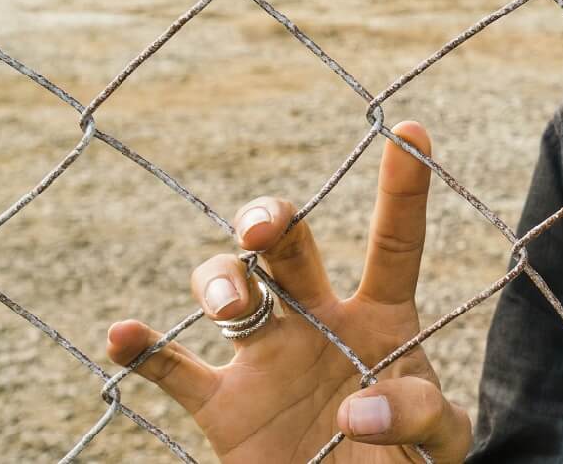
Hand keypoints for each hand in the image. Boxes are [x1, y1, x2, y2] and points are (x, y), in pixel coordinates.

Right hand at [106, 121, 470, 462]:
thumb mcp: (439, 444)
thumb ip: (417, 416)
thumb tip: (356, 410)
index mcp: (383, 321)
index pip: (395, 242)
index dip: (404, 187)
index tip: (411, 129)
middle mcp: (319, 323)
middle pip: (289, 246)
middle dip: (271, 218)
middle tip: (263, 229)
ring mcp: (266, 358)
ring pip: (229, 287)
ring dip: (219, 282)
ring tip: (228, 307)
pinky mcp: (223, 405)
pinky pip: (172, 367)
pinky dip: (143, 349)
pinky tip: (123, 337)